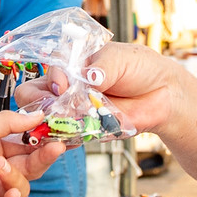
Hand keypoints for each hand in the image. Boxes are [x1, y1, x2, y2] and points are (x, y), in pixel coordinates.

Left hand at [0, 110, 63, 196]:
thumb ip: (5, 123)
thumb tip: (35, 114)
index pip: (25, 146)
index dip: (42, 142)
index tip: (57, 136)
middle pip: (28, 168)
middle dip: (42, 158)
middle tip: (51, 149)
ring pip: (20, 191)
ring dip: (19, 180)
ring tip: (2, 170)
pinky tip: (5, 195)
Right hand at [19, 41, 177, 133]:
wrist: (164, 94)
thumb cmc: (141, 68)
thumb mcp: (120, 58)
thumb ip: (101, 67)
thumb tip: (89, 77)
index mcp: (72, 64)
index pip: (46, 69)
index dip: (51, 78)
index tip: (62, 85)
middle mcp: (67, 87)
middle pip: (33, 96)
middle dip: (38, 103)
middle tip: (54, 107)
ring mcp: (74, 110)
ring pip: (46, 119)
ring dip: (51, 123)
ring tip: (68, 123)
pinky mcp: (85, 130)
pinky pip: (65, 137)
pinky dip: (64, 139)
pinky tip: (71, 138)